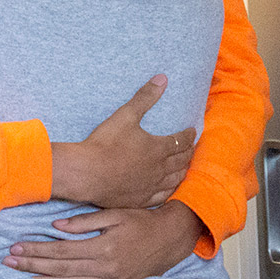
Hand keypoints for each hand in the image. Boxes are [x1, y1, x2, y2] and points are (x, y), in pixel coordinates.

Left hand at [3, 201, 204, 278]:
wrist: (168, 240)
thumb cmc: (140, 222)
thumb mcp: (115, 214)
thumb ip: (85, 221)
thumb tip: (56, 225)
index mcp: (104, 247)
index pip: (62, 250)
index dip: (37, 249)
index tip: (17, 246)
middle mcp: (105, 269)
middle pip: (60, 269)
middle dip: (32, 265)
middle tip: (9, 261)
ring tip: (19, 276)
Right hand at [51, 75, 194, 207]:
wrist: (87, 173)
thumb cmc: (106, 143)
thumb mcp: (126, 115)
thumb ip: (145, 97)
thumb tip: (162, 78)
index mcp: (158, 148)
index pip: (181, 141)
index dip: (189, 135)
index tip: (192, 131)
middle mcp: (159, 169)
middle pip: (181, 160)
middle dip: (188, 152)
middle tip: (192, 148)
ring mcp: (150, 186)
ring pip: (174, 180)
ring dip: (182, 171)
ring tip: (185, 168)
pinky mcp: (139, 200)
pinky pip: (161, 197)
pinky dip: (169, 190)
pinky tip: (168, 189)